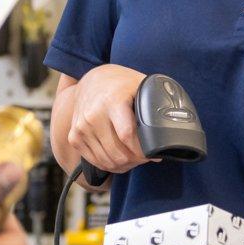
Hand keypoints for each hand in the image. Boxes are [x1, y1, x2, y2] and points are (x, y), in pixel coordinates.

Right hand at [64, 64, 148, 186]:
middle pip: (117, 153)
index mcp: (112, 101)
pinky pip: (95, 161)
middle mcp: (93, 115)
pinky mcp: (74, 136)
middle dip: (136, 160)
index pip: (127, 136)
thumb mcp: (142, 87)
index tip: (154, 154)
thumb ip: (156, 106)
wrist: (93, 80)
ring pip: (107, 161)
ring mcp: (81, 127)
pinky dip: (109, 164)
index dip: (143, 151)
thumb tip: (169, 133)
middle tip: (146, 157)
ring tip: (134, 157)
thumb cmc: (123, 85)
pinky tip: (119, 156)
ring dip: (124, 164)